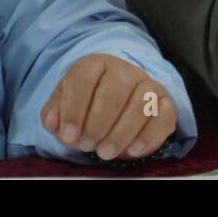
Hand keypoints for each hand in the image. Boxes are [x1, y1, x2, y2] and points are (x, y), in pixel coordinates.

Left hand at [41, 55, 175, 161]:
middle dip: (98, 122)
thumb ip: (55, 114)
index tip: (68, 136)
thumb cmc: (88, 106)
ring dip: (121, 132)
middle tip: (87, 146)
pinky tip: (132, 150)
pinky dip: (149, 135)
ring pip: (141, 102)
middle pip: (115, 88)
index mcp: (95, 65)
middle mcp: (124, 70)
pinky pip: (164, 115)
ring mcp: (147, 84)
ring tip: (105, 152)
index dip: (74, 107)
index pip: (84, 76)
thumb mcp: (64, 107)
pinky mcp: (164, 102)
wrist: (117, 105)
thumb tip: (53, 123)